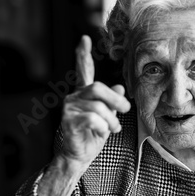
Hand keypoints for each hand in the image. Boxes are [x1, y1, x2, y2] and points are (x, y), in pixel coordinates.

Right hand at [38, 35, 129, 195]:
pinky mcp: (68, 121)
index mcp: (83, 95)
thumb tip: (118, 87)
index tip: (84, 38)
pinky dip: (103, 127)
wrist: (77, 157)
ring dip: (112, 120)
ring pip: (98, 106)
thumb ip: (111, 103)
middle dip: (116, 100)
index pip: (82, 71)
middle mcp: (73, 98)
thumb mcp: (106, 118)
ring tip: (114, 129)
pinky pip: (93, 118)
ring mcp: (69, 109)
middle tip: (126, 110)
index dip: (82, 55)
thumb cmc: (91, 137)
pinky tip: (102, 133)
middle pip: (98, 88)